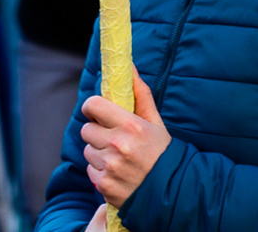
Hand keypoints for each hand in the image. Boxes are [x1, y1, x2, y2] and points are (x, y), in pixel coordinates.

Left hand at [80, 69, 168, 206]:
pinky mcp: (103, 185)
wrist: (171, 190)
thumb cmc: (161, 152)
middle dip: (97, 132)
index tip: (96, 112)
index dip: (92, 108)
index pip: (93, 105)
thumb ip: (140, 94)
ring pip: (88, 151)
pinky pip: (90, 170)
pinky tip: (117, 172)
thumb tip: (130, 66)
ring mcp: (109, 166)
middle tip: (112, 137)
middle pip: (86, 130)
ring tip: (118, 157)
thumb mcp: (155, 122)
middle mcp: (118, 145)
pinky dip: (100, 171)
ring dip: (98, 152)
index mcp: (131, 125)